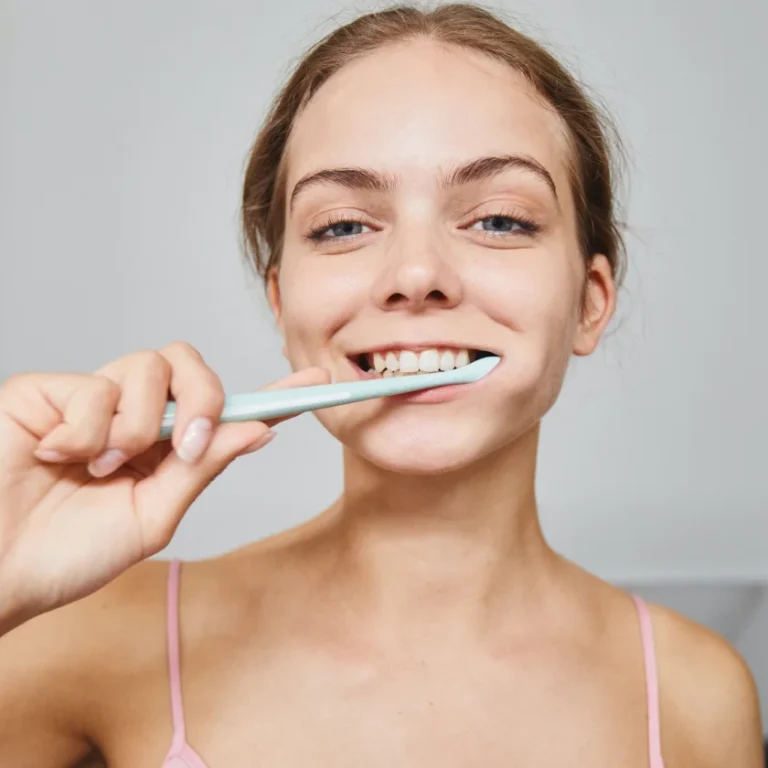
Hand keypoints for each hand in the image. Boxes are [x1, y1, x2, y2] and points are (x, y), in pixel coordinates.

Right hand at [0, 341, 327, 630]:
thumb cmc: (67, 554)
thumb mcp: (152, 516)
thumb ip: (203, 467)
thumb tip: (259, 431)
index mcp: (164, 451)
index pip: (225, 412)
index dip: (269, 396)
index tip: (317, 383)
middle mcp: (134, 418)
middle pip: (192, 365)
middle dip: (205, 400)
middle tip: (186, 447)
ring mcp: (93, 399)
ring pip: (150, 367)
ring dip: (135, 427)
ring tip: (100, 467)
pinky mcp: (50, 389)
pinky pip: (95, 385)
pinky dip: (85, 429)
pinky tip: (57, 456)